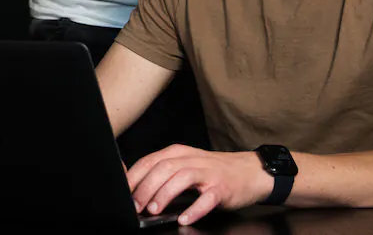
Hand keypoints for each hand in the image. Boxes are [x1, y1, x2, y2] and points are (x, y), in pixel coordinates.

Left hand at [126, 145, 271, 225]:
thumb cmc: (213, 170)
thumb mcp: (186, 164)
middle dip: (145, 188)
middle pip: (163, 168)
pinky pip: (207, 198)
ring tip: (154, 210)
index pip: (150, 161)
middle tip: (136, 206)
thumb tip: (136, 190)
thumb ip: (164, 172)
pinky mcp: (222, 188)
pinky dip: (194, 209)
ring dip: (165, 194)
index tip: (123, 193)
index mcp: (179, 153)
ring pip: (182, 178)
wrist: (250, 171)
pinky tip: (184, 218)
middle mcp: (192, 160)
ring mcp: (208, 173)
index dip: (134, 177)